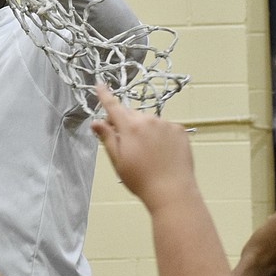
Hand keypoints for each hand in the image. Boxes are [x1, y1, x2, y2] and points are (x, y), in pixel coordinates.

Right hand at [90, 83, 195, 208]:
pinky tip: (162, 152)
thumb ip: (107, 138)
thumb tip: (95, 122)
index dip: (105, 95)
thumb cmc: (140, 179)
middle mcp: (148, 120)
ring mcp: (166, 124)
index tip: (99, 84)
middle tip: (125, 143)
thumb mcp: (118, 161)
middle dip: (125, 123)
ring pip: (149, 121)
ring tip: (147, 152)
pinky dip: (160, 134)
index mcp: (130, 127)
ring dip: (144, 129)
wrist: (172, 191)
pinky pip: (165, 127)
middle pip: (131, 115)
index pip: (113, 106)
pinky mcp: (180, 130)